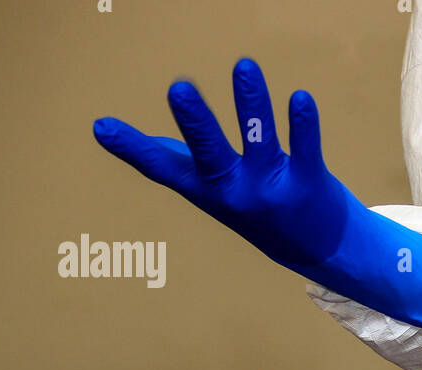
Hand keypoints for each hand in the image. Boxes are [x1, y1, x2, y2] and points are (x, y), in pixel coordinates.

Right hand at [93, 58, 360, 269]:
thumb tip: (105, 130)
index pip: (162, 168)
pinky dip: (303, 123)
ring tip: (244, 66)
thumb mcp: (211, 190)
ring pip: (259, 139)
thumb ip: (170, 158)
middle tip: (178, 88)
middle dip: (195, 121)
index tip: (103, 127)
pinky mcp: (309, 182)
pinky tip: (300, 97)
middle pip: (210, 152)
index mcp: (206, 188)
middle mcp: (235, 190)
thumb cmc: (256, 208)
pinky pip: (305, 148)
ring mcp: (271, 188)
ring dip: (252, 102)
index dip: (132, 148)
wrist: (318, 250)